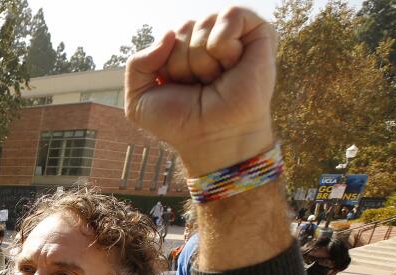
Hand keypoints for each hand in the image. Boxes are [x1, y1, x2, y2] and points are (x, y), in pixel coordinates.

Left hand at [125, 8, 276, 175]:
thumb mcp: (139, 99)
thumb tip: (169, 34)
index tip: (179, 89)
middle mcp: (208, 41)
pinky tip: (230, 64)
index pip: (167, 36)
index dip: (166, 66)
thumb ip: (136, 64)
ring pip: (203, 24)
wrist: (211, 138)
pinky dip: (222, 42)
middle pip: (182, 29)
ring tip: (215, 80)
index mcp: (183, 51)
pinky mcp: (259, 34)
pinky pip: (231, 14)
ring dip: (202, 60)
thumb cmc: (180, 122)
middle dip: (183, 63)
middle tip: (199, 87)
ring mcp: (234, 37)